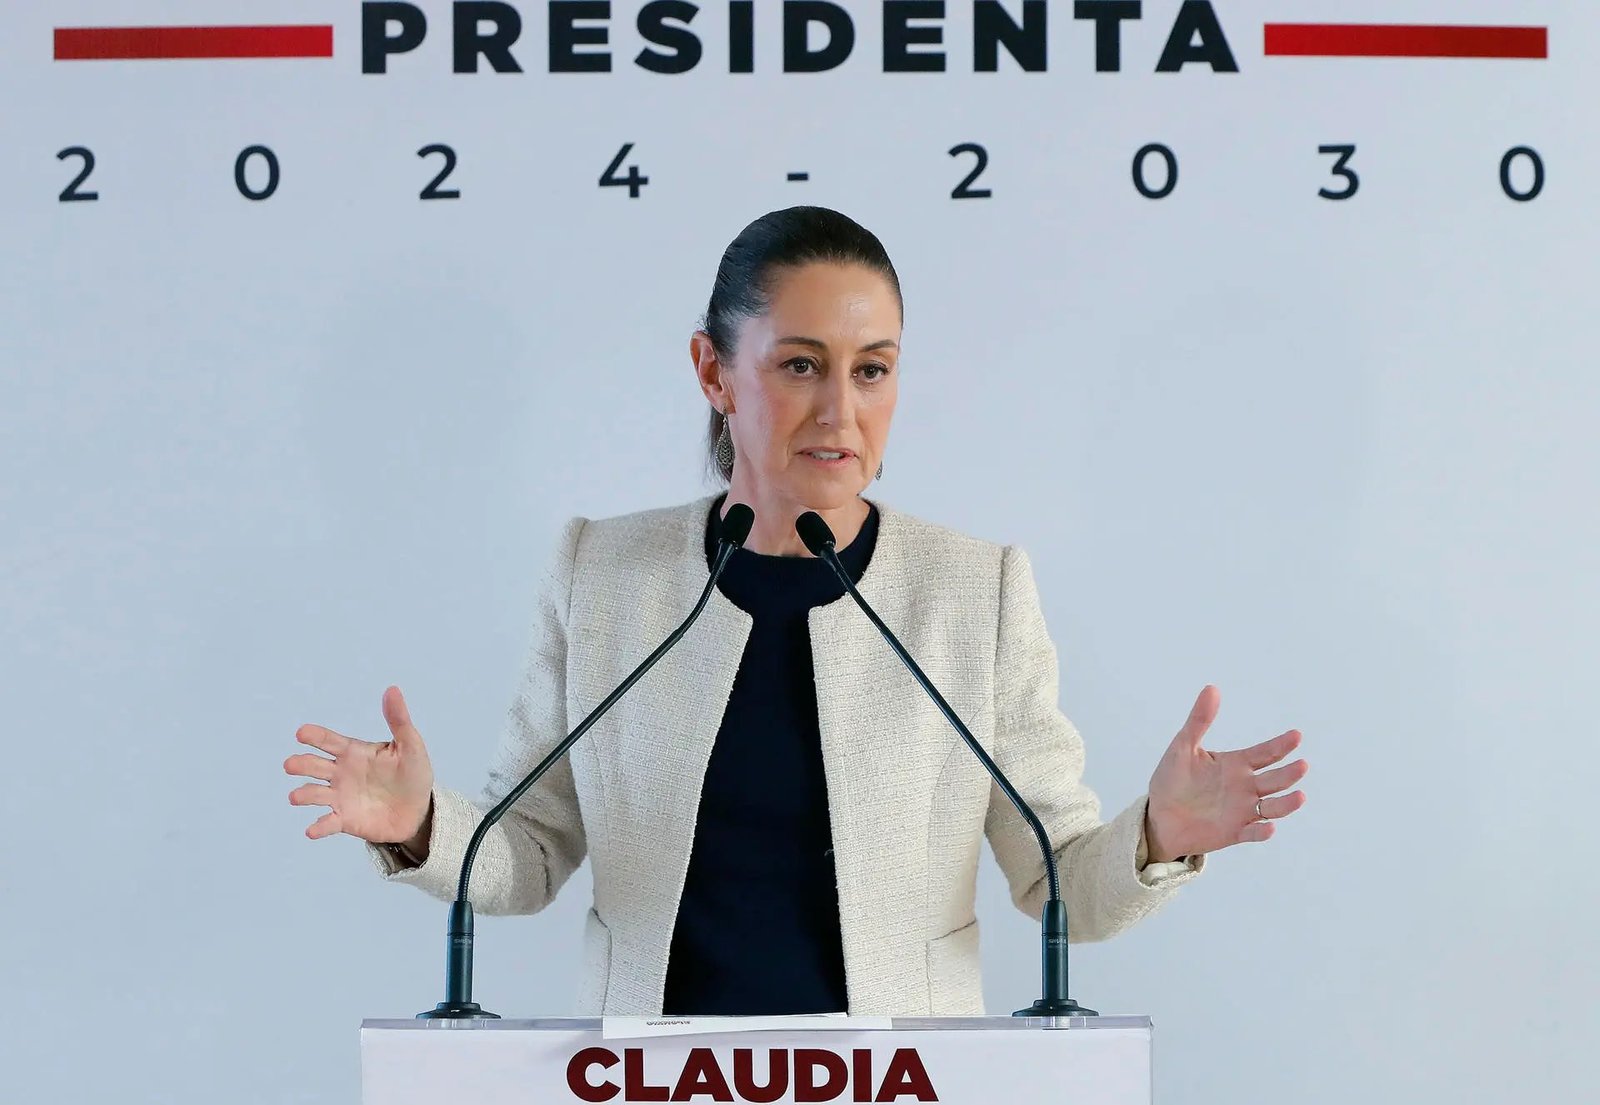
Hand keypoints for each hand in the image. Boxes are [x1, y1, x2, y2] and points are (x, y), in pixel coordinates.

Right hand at [285, 685, 434, 843]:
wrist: (419, 811)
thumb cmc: (413, 774)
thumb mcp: (410, 746)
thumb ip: (399, 720)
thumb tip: (392, 689)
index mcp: (354, 752)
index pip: (329, 740)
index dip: (314, 736)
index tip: (302, 733)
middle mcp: (341, 773)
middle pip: (313, 765)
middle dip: (300, 764)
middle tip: (290, 764)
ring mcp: (340, 797)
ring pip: (313, 793)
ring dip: (303, 794)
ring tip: (296, 796)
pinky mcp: (344, 820)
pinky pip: (327, 823)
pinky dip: (318, 826)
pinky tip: (312, 830)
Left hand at [1144, 685, 1307, 861]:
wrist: (1159, 815)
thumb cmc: (1172, 779)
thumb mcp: (1183, 746)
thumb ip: (1199, 720)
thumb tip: (1212, 688)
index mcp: (1236, 764)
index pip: (1264, 753)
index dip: (1281, 745)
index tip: (1296, 735)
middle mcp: (1245, 787)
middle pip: (1274, 779)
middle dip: (1289, 773)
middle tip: (1302, 765)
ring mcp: (1243, 811)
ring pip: (1272, 807)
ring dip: (1286, 803)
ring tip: (1300, 796)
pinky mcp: (1234, 832)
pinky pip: (1252, 833)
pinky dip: (1262, 831)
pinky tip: (1268, 828)